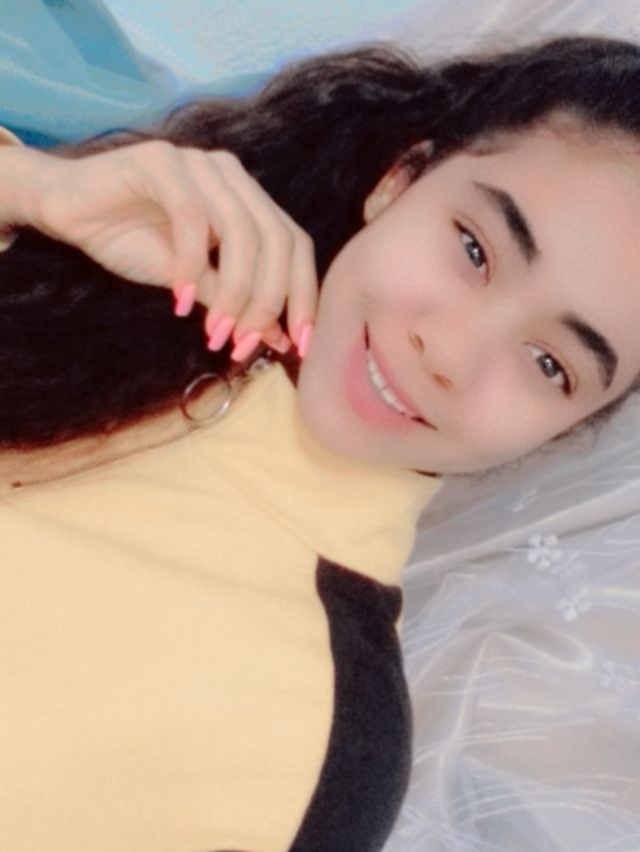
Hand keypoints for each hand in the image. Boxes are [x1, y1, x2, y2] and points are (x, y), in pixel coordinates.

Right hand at [14, 141, 317, 357]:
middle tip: (245, 346)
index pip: (295, 245)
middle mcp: (233, 178)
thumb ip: (233, 300)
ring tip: (216, 334)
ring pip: (241, 231)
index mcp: (249, 200)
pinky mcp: (160, 161)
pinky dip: (191, 265)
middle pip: (276, 240)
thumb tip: (277, 338)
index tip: (298, 345)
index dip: (303, 295)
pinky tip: (178, 300)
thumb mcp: (192, 282)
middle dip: (268, 301)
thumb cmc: (131, 241)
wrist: (67, 210)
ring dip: (233, 291)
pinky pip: (191, 217)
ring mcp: (199, 164)